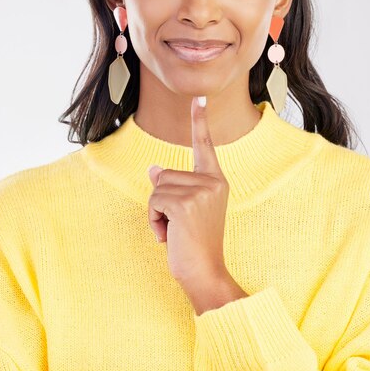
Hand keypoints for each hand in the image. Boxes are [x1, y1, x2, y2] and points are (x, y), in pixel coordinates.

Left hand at [147, 95, 229, 285]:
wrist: (205, 272)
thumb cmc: (194, 243)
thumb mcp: (185, 210)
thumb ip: (174, 187)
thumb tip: (154, 169)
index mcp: (215, 180)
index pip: (204, 145)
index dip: (199, 121)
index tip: (200, 97)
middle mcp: (212, 182)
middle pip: (164, 173)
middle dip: (161, 200)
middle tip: (178, 225)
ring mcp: (201, 191)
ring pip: (157, 187)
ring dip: (157, 213)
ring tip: (175, 231)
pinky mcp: (186, 203)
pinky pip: (154, 201)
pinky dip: (154, 221)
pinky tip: (169, 236)